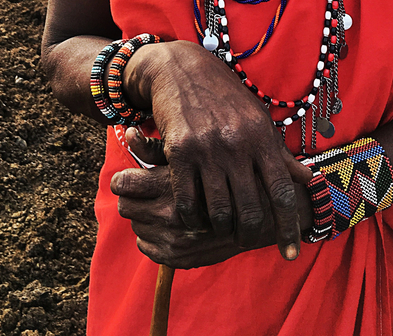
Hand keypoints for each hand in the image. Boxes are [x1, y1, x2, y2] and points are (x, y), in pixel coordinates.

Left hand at [112, 161, 277, 268]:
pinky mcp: (186, 258)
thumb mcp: (195, 149)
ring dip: (142, 221)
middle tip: (135, 194)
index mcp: (178, 176)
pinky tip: (161, 229)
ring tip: (152, 210)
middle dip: (130, 200)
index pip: (127, 184)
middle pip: (127, 208)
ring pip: (138, 230)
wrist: (270, 207)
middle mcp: (176, 211)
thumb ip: (158, 146)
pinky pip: (152, 251)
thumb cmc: (228, 168)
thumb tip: (129, 134)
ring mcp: (179, 238)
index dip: (121, 182)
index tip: (123, 180)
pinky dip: (151, 241)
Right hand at [123, 41, 311, 261]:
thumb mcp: (258, 118)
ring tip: (222, 229)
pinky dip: (192, 217)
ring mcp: (207, 148)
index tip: (292, 253)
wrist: (181, 68)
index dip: (289, 227)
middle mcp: (237, 143)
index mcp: (262, 135)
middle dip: (251, 234)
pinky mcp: (179, 151)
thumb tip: (312, 181)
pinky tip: (195, 217)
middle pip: (251, 210)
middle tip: (246, 240)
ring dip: (221, 228)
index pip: (282, 192)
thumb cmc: (225, 97)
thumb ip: (281, 153)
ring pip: (219, 211)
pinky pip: (187, 201)